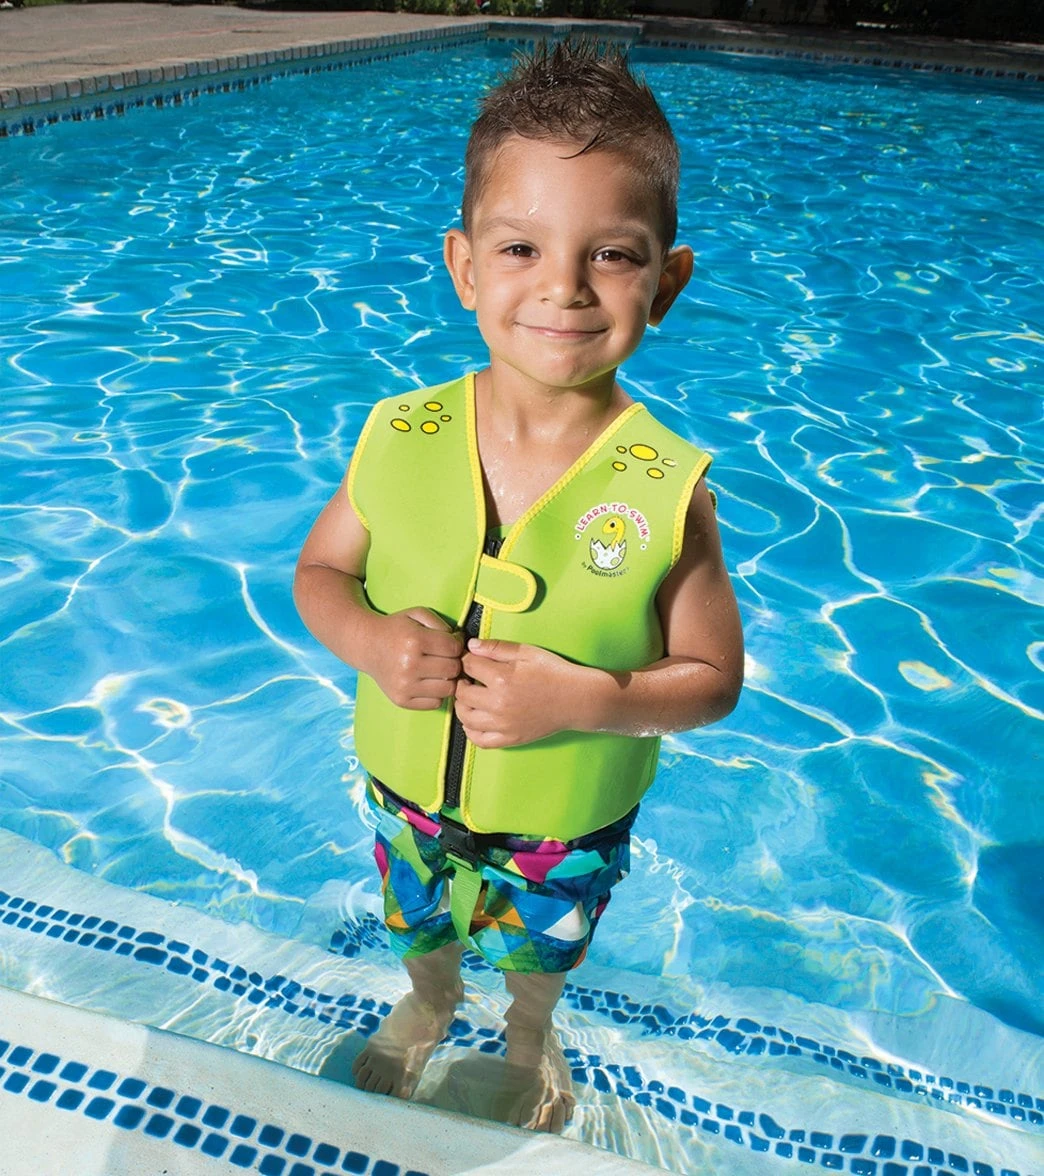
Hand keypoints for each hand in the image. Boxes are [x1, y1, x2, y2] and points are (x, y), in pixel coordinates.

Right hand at [369, 608, 462, 709]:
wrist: (368, 646)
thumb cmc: (397, 629)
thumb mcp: (417, 614)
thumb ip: (442, 624)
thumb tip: (460, 642)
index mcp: (415, 640)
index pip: (454, 648)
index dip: (457, 644)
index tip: (451, 643)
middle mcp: (409, 665)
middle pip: (453, 669)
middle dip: (454, 662)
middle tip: (445, 657)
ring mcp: (404, 685)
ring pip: (448, 689)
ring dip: (448, 680)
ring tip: (439, 671)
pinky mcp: (401, 700)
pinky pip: (435, 703)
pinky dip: (437, 693)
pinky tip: (429, 682)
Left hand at [455, 639, 582, 747]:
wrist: (577, 699)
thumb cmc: (554, 672)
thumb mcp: (527, 652)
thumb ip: (496, 647)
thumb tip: (470, 646)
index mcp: (502, 678)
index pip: (468, 666)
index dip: (468, 659)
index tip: (473, 660)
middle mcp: (499, 704)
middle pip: (461, 693)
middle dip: (462, 682)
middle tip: (471, 678)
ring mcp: (503, 725)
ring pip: (465, 718)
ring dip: (463, 705)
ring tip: (471, 697)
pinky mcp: (510, 739)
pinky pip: (479, 740)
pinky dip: (470, 731)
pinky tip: (475, 719)